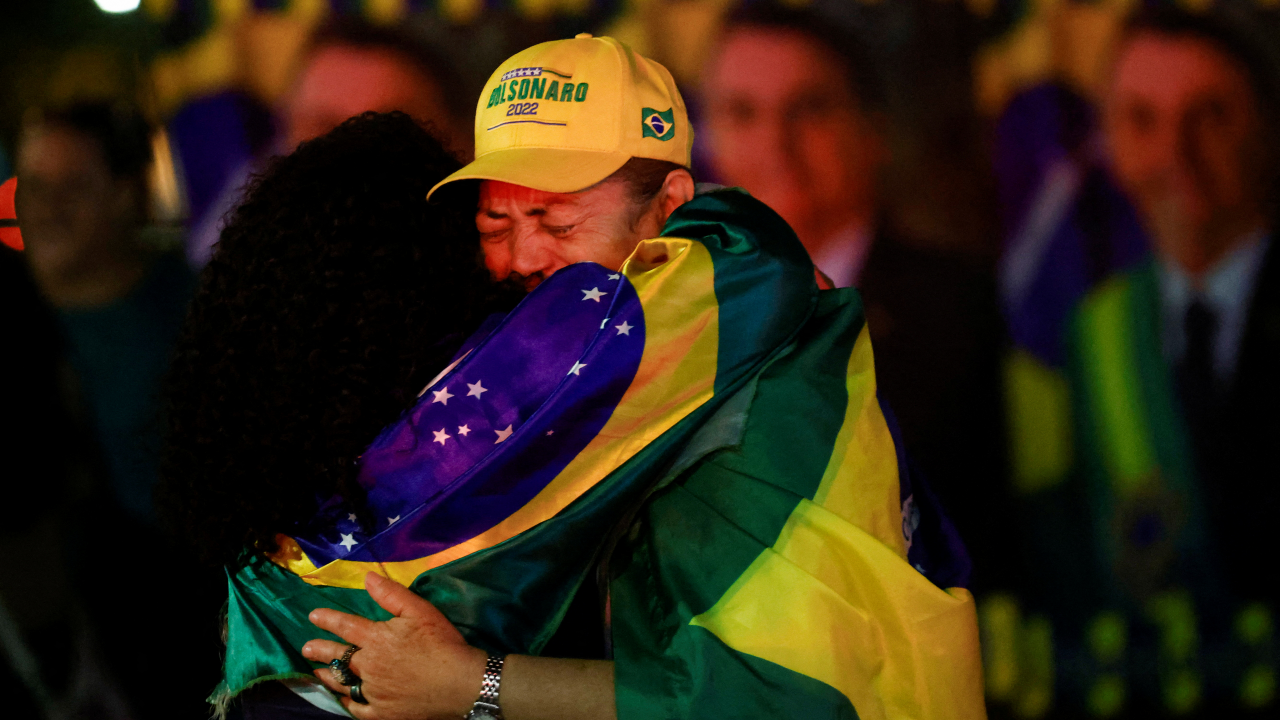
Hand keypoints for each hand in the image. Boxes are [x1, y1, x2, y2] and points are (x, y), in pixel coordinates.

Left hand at [302, 572, 485, 719]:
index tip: (313, 616)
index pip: (345, 626)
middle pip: (337, 657)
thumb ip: (391, 594)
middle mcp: (368, 666)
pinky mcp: (382, 713)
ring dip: (327, 675)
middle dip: (319, 650)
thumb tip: (367, 577)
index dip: (327, 620)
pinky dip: (347, 703)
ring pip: (342, 684)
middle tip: (306, 648)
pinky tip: (343, 699)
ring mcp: (373, 693)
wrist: (460, 684)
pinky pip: (357, 709)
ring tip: (317, 671)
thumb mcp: (420, 611)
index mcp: (377, 639)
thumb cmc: (442, 644)